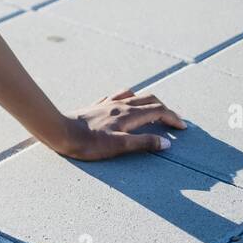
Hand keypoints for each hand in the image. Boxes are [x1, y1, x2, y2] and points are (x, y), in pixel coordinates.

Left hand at [54, 88, 187, 159]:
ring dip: (148, 102)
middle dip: (165, 109)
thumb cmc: (88, 142)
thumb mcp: (119, 146)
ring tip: (153, 111)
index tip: (183, 128)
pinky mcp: (96, 106)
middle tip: (174, 121)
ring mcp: (107, 104)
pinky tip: (125, 104)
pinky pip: (116, 97)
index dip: (173, 118)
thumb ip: (143, 143)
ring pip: (134, 96)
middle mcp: (119, 105)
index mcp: (128, 114)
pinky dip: (129, 99)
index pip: (158, 111)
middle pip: (149, 100)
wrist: (60, 131)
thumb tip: (167, 143)